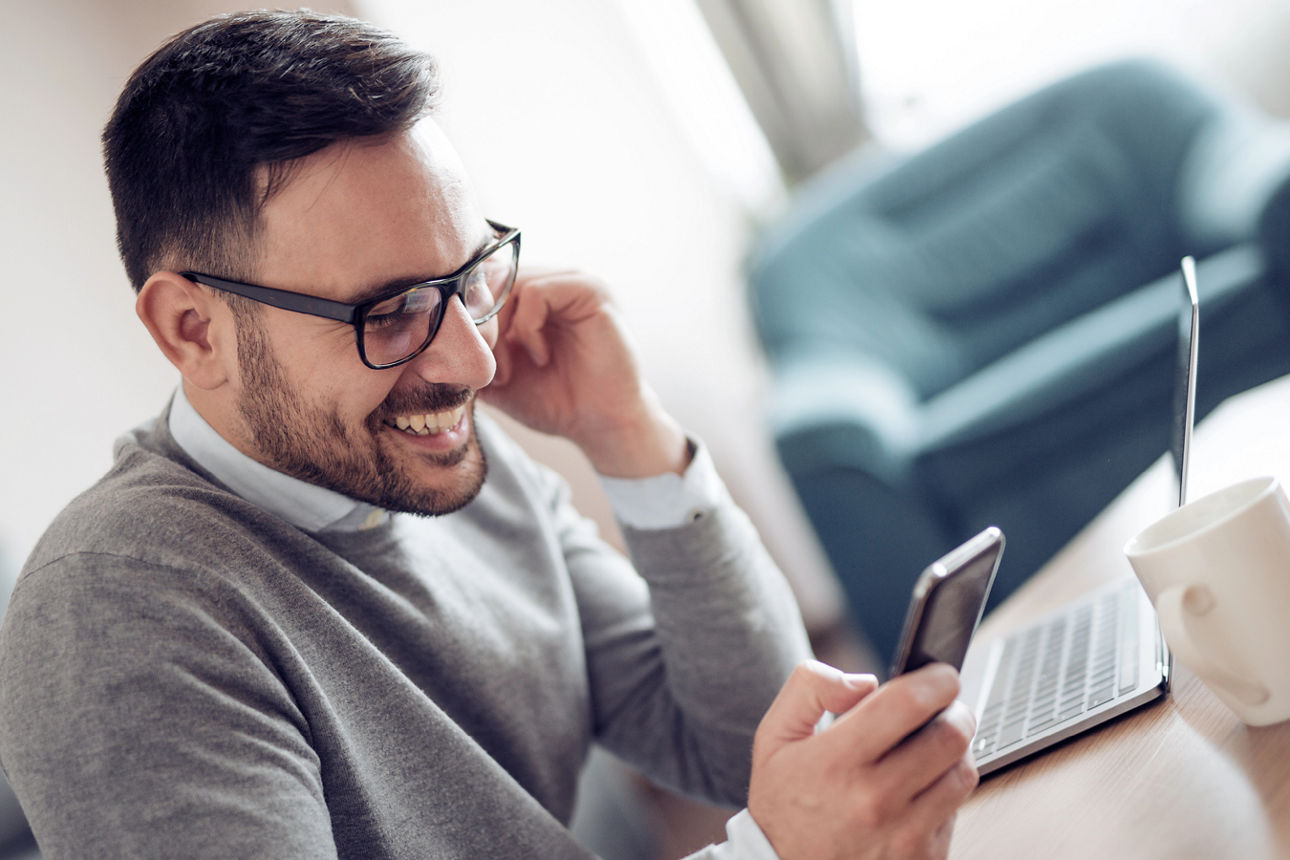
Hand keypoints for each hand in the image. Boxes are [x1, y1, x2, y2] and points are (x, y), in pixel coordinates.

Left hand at [483, 268, 688, 476]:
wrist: (600, 426)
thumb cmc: (554, 401)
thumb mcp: (495, 376)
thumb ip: (467, 352)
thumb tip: (419, 346)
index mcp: (533, 295)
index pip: (483, 281)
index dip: (468, 319)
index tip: (471, 365)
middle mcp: (554, 279)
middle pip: (492, 279)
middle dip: (481, 328)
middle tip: (490, 372)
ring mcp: (574, 281)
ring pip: (511, 282)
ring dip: (501, 330)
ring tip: (510, 369)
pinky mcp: (592, 291)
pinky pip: (538, 291)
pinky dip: (528, 328)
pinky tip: (539, 357)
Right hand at [748, 661, 977, 859]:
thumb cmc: (783, 803)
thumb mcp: (774, 737)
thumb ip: (810, 688)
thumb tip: (864, 681)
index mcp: (837, 761)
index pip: (908, 703)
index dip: (936, 679)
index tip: (940, 674)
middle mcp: (875, 799)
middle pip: (951, 736)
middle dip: (956, 711)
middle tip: (945, 707)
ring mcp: (903, 835)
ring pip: (963, 774)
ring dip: (956, 752)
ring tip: (932, 746)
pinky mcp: (922, 859)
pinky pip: (957, 812)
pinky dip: (946, 792)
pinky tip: (920, 788)